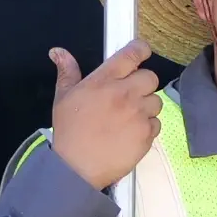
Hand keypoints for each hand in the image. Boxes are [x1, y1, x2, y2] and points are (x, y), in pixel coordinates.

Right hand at [46, 41, 160, 190]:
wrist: (76, 167)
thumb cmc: (69, 131)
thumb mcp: (63, 98)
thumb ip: (67, 72)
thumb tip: (59, 52)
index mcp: (103, 82)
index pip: (131, 55)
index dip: (140, 50)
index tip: (142, 51)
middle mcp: (124, 94)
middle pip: (151, 77)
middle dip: (142, 84)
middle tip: (128, 95)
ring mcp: (138, 114)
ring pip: (156, 100)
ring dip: (145, 106)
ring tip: (126, 118)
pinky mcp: (147, 133)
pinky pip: (157, 122)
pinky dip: (147, 126)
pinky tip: (129, 133)